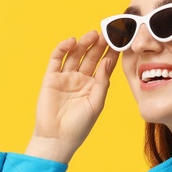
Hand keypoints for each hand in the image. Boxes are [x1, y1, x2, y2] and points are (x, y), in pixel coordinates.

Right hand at [31, 29, 117, 160]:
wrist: (57, 139)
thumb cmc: (79, 126)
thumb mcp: (96, 103)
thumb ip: (102, 82)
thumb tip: (108, 61)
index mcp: (94, 86)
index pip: (104, 64)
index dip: (112, 52)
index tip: (121, 40)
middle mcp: (80, 79)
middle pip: (91, 56)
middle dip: (99, 44)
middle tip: (107, 32)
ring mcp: (65, 77)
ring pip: (75, 55)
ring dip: (83, 43)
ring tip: (92, 35)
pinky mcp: (51, 78)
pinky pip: (57, 59)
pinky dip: (63, 48)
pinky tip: (72, 41)